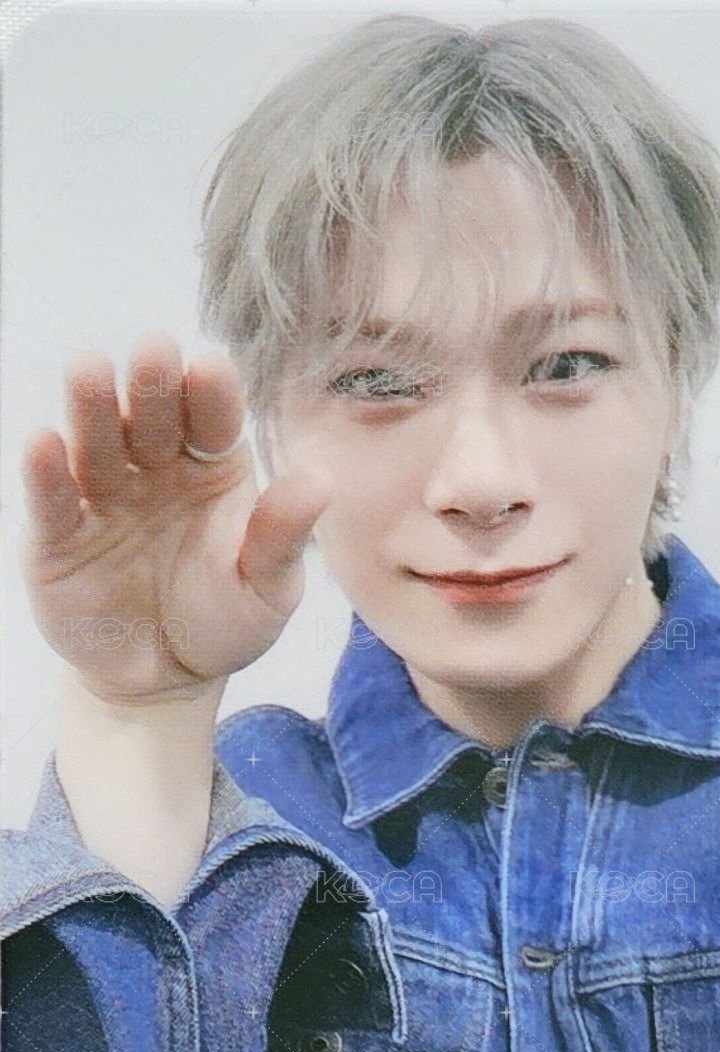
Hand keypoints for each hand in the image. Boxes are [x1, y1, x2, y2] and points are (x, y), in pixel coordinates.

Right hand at [19, 332, 331, 705]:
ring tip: (89, 370)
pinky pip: (52, 500)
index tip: (212, 365)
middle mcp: (155, 468)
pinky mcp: (58, 536)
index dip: (211, 391)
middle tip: (154, 351)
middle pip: (151, 415)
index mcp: (213, 467)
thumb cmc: (227, 622)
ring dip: (91, 407)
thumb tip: (321, 477)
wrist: (167, 679)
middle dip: (151, 383)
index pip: (213, 418)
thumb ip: (283, 535)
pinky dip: (45, 472)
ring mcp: (103, 497)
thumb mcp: (267, 588)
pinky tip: (43, 442)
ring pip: (95, 442)